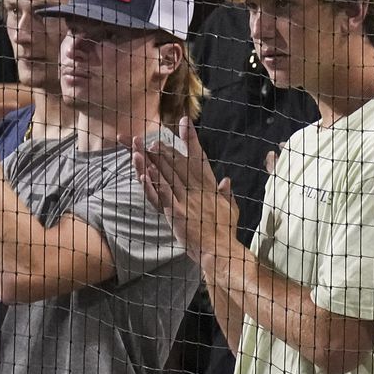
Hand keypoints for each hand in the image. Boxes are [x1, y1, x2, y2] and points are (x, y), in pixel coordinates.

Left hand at [132, 117, 239, 263]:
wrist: (221, 251)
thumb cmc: (225, 232)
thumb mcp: (231, 209)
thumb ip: (227, 194)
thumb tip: (226, 180)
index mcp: (209, 186)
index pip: (199, 157)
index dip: (191, 139)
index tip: (185, 122)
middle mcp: (198, 189)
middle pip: (178, 164)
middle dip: (164, 149)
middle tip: (151, 137)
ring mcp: (186, 200)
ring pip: (167, 176)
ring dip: (154, 161)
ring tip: (142, 148)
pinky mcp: (177, 213)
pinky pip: (162, 195)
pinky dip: (153, 183)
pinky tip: (143, 173)